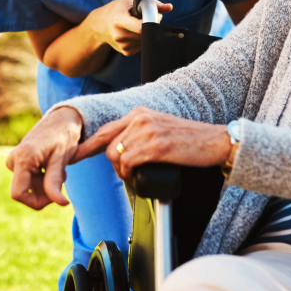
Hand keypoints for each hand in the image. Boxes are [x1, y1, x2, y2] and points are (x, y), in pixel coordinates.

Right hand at [5, 107, 84, 209]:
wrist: (62, 118)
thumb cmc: (64, 135)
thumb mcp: (62, 158)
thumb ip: (56, 181)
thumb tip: (61, 204)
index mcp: (23, 158)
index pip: (18, 194)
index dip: (36, 202)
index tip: (55, 198)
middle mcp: (14, 159)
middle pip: (25, 192)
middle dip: (45, 191)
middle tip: (63, 176)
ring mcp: (14, 160)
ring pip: (29, 187)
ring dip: (45, 184)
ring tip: (58, 167)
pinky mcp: (18, 161)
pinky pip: (29, 179)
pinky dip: (42, 178)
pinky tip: (52, 165)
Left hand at [77, 107, 231, 181]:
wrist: (216, 141)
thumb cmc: (191, 140)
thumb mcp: (160, 129)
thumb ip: (140, 134)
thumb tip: (122, 152)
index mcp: (140, 113)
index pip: (106, 130)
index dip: (88, 145)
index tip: (74, 156)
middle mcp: (141, 118)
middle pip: (108, 144)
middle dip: (112, 165)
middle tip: (125, 175)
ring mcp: (148, 131)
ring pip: (116, 155)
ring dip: (122, 172)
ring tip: (135, 177)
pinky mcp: (156, 146)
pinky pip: (128, 163)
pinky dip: (129, 175)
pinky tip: (138, 178)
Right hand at [86, 0, 172, 56]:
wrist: (100, 25)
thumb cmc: (118, 9)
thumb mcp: (131, 1)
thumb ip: (152, 4)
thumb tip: (169, 7)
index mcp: (118, 20)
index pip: (141, 28)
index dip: (153, 22)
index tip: (155, 16)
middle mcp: (119, 35)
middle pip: (146, 34)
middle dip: (153, 25)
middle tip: (149, 17)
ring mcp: (123, 46)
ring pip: (147, 40)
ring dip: (148, 32)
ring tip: (138, 24)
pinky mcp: (126, 52)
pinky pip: (143, 45)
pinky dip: (144, 38)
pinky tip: (135, 32)